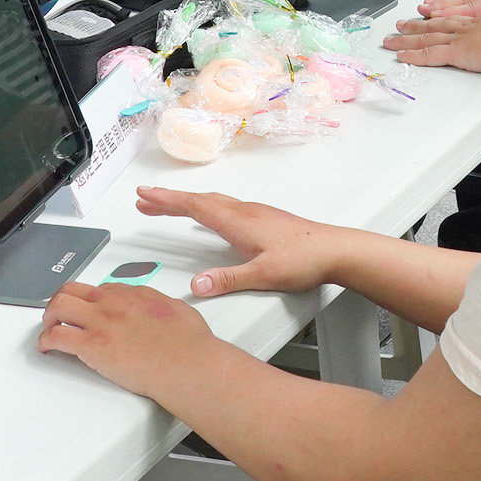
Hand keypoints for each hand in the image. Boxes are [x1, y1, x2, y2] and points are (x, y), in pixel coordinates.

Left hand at [34, 280, 219, 398]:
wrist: (186, 363)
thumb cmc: (189, 344)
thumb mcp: (180, 312)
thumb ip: (163, 308)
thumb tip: (163, 313)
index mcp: (135, 294)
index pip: (102, 289)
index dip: (92, 300)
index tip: (90, 309)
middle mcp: (114, 303)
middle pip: (74, 289)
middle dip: (62, 300)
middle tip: (59, 313)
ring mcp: (100, 322)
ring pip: (59, 306)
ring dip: (50, 316)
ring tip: (49, 328)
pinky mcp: (91, 345)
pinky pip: (57, 336)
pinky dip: (46, 341)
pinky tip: (46, 347)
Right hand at [135, 188, 347, 297]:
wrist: (335, 250)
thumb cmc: (304, 260)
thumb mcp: (263, 275)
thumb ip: (228, 280)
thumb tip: (197, 285)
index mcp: (238, 221)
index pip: (194, 206)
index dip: (167, 201)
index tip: (144, 195)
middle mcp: (244, 211)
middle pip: (199, 201)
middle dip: (170, 200)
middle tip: (145, 201)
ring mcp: (255, 213)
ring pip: (213, 202)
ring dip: (188, 203)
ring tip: (169, 206)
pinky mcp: (264, 219)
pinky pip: (225, 206)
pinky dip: (207, 207)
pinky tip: (210, 216)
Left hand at [384, 3, 480, 73]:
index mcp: (479, 23)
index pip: (452, 20)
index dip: (436, 19)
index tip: (426, 17)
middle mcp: (466, 28)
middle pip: (434, 26)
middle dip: (415, 27)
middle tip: (400, 26)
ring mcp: (459, 38)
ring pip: (426, 38)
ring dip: (407, 39)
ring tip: (392, 39)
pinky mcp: (457, 51)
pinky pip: (430, 54)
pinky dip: (414, 55)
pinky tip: (401, 56)